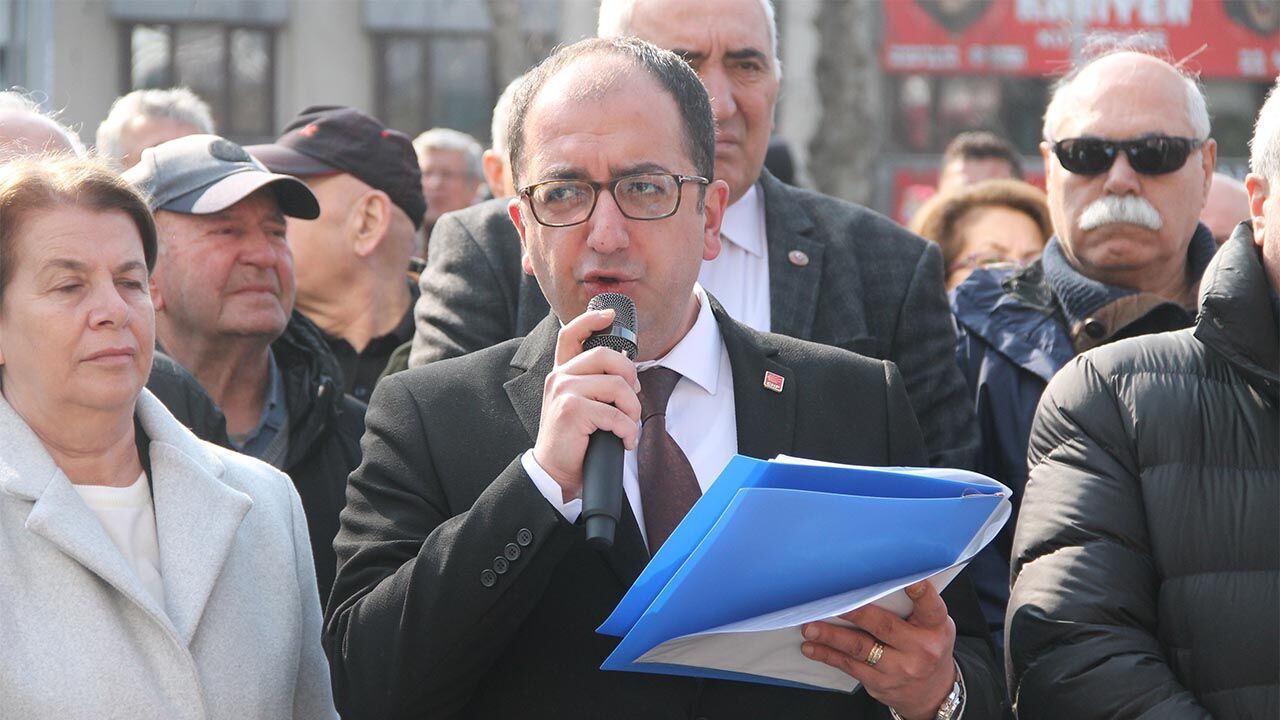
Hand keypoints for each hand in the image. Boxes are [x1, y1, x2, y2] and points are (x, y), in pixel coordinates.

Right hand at [533, 308, 641, 501]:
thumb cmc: (573, 441)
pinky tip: (625, 441)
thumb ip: (595, 384)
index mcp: (561, 373)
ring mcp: (563, 391)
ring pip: (616, 385)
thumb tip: (629, 374)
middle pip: (605, 355)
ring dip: (632, 410)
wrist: (554, 471)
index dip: (590, 319)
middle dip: (630, 375)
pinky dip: (628, 430)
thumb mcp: (580, 405)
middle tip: (633, 398)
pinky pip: (615, 413)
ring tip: (629, 426)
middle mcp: (559, 377)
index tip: (610, 314)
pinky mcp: (572, 410)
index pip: (570, 334)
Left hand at [800, 581, 956, 719]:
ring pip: (860, 648)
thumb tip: (875, 580)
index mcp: (935, 627)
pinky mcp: (880, 684)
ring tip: (810, 627)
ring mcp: (899, 669)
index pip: (931, 607)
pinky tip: (812, 647)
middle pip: (884, 626)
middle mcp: (920, 649)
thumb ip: (914, 606)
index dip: (922, 594)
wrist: (931, 692)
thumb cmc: (927, 646)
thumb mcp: (933, 625)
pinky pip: (850, 666)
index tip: (912, 582)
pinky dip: (828, 654)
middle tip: (832, 602)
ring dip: (831, 636)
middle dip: (855, 613)